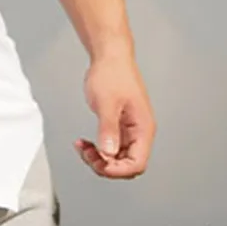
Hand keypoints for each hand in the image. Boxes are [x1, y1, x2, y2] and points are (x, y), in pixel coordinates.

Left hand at [75, 50, 155, 178]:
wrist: (110, 56)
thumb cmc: (113, 73)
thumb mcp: (107, 102)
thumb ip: (108, 128)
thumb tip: (108, 152)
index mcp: (143, 128)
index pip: (137, 163)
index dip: (118, 169)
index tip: (99, 163)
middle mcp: (139, 131)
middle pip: (127, 164)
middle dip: (106, 165)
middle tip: (87, 154)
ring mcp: (129, 129)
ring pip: (118, 156)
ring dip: (100, 158)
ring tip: (84, 148)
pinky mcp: (119, 124)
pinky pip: (111, 145)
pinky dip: (98, 148)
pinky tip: (86, 143)